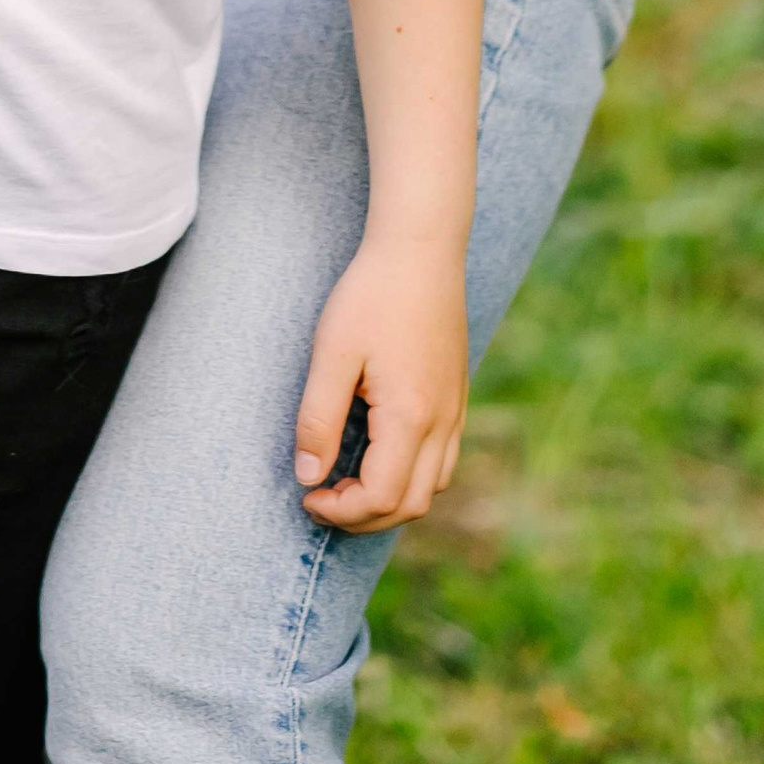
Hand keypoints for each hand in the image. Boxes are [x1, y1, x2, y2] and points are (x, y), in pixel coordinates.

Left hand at [292, 229, 468, 532]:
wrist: (421, 247)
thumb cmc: (372, 294)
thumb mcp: (331, 353)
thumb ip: (318, 419)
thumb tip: (308, 476)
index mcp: (411, 416)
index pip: (381, 498)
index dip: (341, 511)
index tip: (307, 495)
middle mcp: (442, 422)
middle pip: (411, 505)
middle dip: (364, 517)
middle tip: (322, 498)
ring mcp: (454, 409)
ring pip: (431, 486)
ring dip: (390, 500)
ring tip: (347, 482)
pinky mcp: (456, 395)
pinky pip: (441, 459)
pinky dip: (411, 475)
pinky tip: (377, 453)